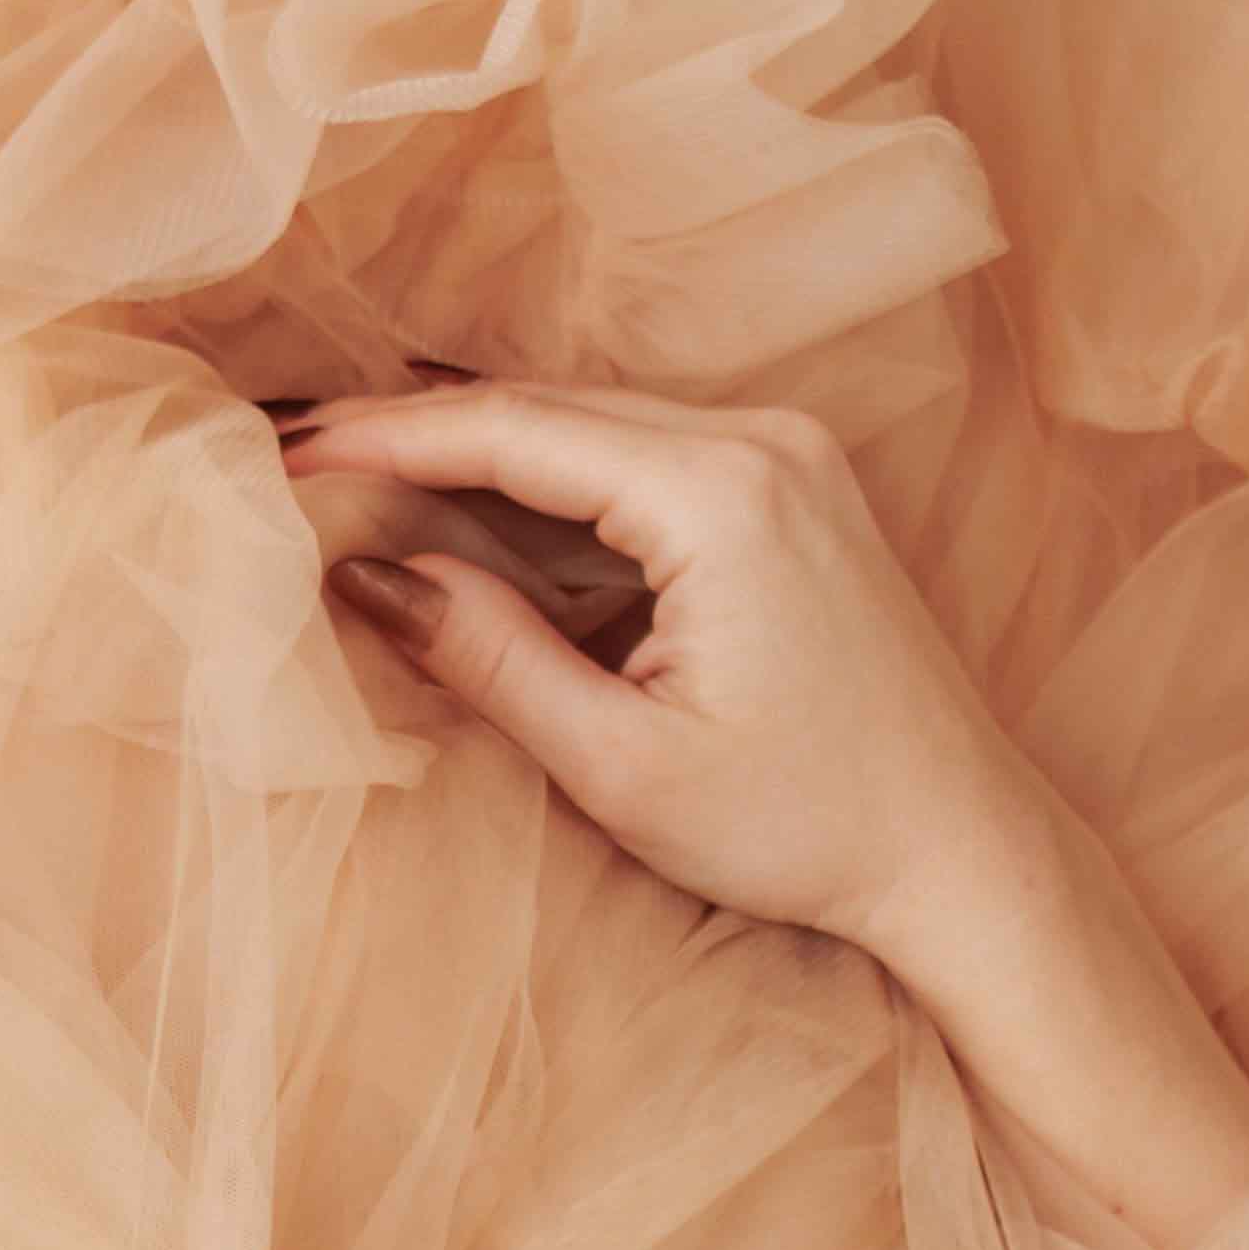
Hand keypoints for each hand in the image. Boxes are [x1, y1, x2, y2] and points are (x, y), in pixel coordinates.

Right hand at [275, 378, 1066, 968]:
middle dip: (420, 427)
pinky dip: (552, 475)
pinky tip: (479, 501)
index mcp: (720, 496)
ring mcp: (786, 454)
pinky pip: (644, 453)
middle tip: (302, 449)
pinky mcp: (794, 486)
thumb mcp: (621, 764)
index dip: (391, 439)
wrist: (955, 842)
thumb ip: (492, 659)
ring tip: (366, 468)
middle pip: (551, 407)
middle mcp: (761, 441)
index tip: (292, 450)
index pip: (518, 435)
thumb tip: (372, 580)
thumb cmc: (800, 824)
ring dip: (481, 446)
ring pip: (595, 422)